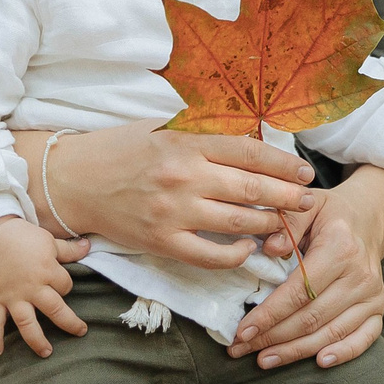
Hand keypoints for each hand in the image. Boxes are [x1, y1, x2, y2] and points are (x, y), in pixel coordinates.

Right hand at [0, 216, 93, 357]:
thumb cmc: (22, 235)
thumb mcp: (49, 240)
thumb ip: (69, 249)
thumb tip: (89, 246)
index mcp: (48, 272)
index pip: (66, 286)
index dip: (66, 286)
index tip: (61, 285)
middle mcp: (32, 288)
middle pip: (55, 310)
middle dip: (69, 323)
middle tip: (80, 332)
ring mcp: (13, 296)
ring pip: (27, 322)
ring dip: (37, 340)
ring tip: (46, 353)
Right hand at [20, 122, 322, 266]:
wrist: (73, 180)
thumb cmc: (123, 149)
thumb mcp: (165, 127)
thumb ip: (206, 134)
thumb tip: (256, 141)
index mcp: (186, 141)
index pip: (249, 152)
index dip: (284, 164)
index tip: (305, 172)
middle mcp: (183, 175)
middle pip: (252, 189)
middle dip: (289, 196)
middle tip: (309, 200)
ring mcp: (173, 212)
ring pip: (238, 222)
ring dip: (269, 224)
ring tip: (286, 223)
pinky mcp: (162, 241)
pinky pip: (211, 256)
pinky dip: (237, 255)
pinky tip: (249, 248)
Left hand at [231, 168, 383, 368]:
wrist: (367, 220)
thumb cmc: (328, 215)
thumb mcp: (306, 205)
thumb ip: (286, 223)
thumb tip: (268, 249)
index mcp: (340, 248)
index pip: (300, 290)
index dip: (269, 314)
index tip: (241, 331)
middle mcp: (360, 275)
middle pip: (312, 317)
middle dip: (273, 337)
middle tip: (240, 349)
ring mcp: (373, 295)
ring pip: (331, 332)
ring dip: (295, 351)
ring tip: (263, 360)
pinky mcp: (378, 309)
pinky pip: (363, 339)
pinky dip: (343, 354)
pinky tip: (319, 363)